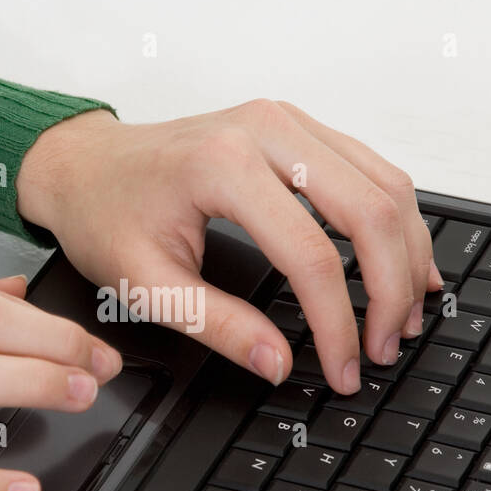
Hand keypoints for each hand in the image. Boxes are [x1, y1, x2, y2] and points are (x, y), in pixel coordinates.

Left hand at [16, 100, 442, 394]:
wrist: (84, 162)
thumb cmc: (105, 213)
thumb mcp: (146, 284)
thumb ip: (219, 328)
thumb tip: (279, 364)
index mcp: (222, 166)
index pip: (312, 256)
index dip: (337, 325)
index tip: (343, 369)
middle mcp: (265, 130)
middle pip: (368, 212)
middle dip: (389, 290)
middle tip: (384, 347)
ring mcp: (287, 121)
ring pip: (384, 185)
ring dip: (406, 254)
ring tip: (402, 316)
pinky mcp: (298, 127)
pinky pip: (372, 169)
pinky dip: (395, 220)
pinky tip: (402, 262)